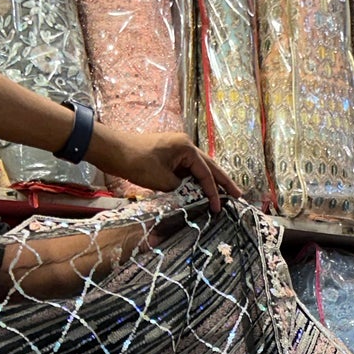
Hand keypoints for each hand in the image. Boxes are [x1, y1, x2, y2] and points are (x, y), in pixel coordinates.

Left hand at [91, 126, 237, 212]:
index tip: (218, 208)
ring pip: (200, 166)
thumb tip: (191, 194)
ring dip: (211, 180)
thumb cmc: (138, 162)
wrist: (114, 150)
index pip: (205, 173)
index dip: (213, 192)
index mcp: (187, 148)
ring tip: (226, 192)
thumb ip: (182, 188)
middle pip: (209, 166)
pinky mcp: (168, 153)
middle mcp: (185, 144)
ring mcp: (177, 147)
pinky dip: (197, 178)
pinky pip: (188, 167)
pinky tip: (202, 187)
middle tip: (239, 194)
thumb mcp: (163, 180)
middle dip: (223, 181)